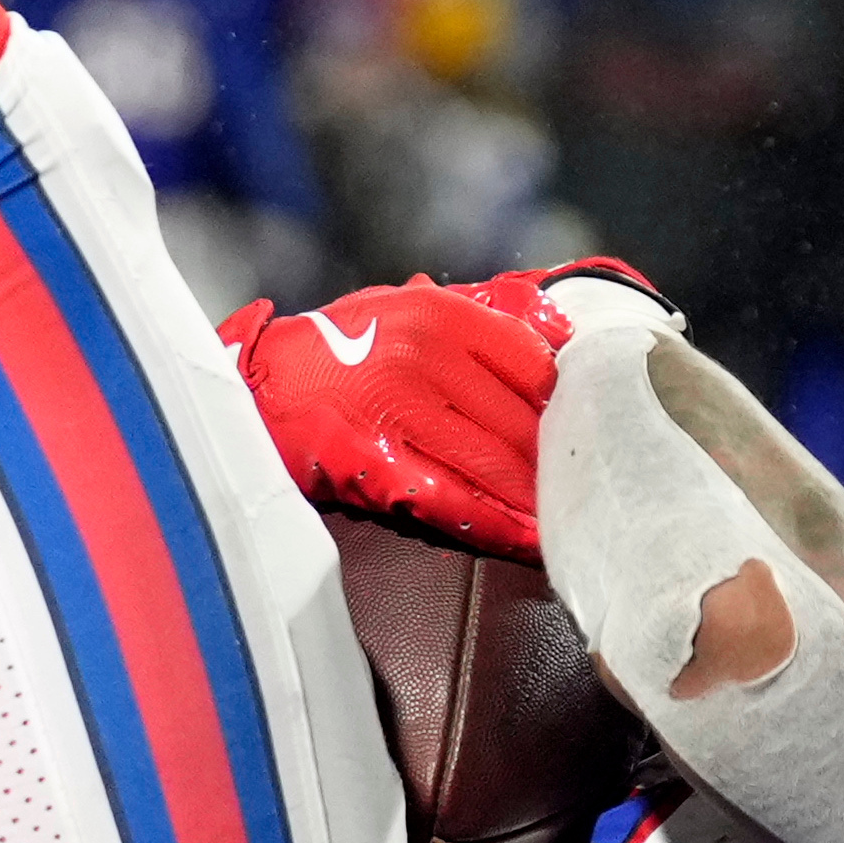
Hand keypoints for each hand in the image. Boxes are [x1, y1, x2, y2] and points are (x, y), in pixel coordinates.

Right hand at [231, 271, 586, 561]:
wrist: (261, 387)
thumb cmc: (342, 345)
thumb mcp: (410, 305)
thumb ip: (484, 312)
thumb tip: (562, 328)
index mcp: (439, 316)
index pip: (532, 362)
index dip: (562, 398)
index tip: (580, 419)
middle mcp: (424, 360)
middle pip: (519, 419)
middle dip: (553, 455)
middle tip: (582, 478)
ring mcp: (400, 417)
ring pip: (494, 465)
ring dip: (534, 495)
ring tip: (565, 513)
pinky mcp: (378, 467)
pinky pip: (455, 502)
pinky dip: (497, 524)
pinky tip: (528, 537)